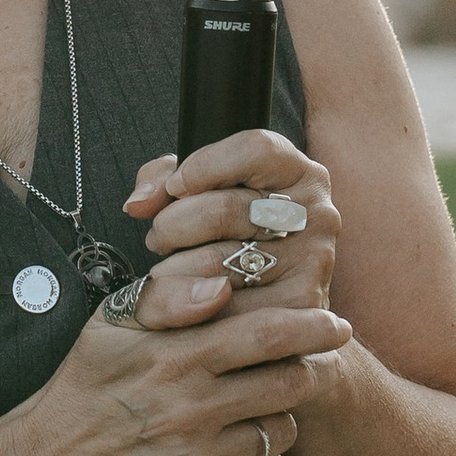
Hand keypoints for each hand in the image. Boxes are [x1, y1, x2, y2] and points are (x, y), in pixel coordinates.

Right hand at [6, 283, 351, 455]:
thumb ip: (166, 294)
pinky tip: (234, 447)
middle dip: (305, 368)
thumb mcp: (110, 323)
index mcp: (174, 359)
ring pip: (282, 432)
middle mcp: (189, 413)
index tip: (337, 324)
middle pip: (288, 383)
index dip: (312, 326)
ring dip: (278, 416)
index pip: (266, 335)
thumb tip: (224, 284)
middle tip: (304, 363)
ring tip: (251, 407)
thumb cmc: (90, 382)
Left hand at [124, 127, 339, 324]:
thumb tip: (138, 203)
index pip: (256, 149)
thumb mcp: (205, 192)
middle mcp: (317, 213)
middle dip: (174, 225)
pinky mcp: (301, 306)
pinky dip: (191, 305)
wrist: (274, 304)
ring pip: (218, 261)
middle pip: (224, 208)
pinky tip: (185, 303)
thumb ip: (164, 181)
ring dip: (176, 270)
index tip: (175, 188)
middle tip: (159, 238)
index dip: (203, 165)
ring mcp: (314, 261)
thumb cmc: (235, 237)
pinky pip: (224, 305)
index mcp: (300, 172)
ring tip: (168, 271)